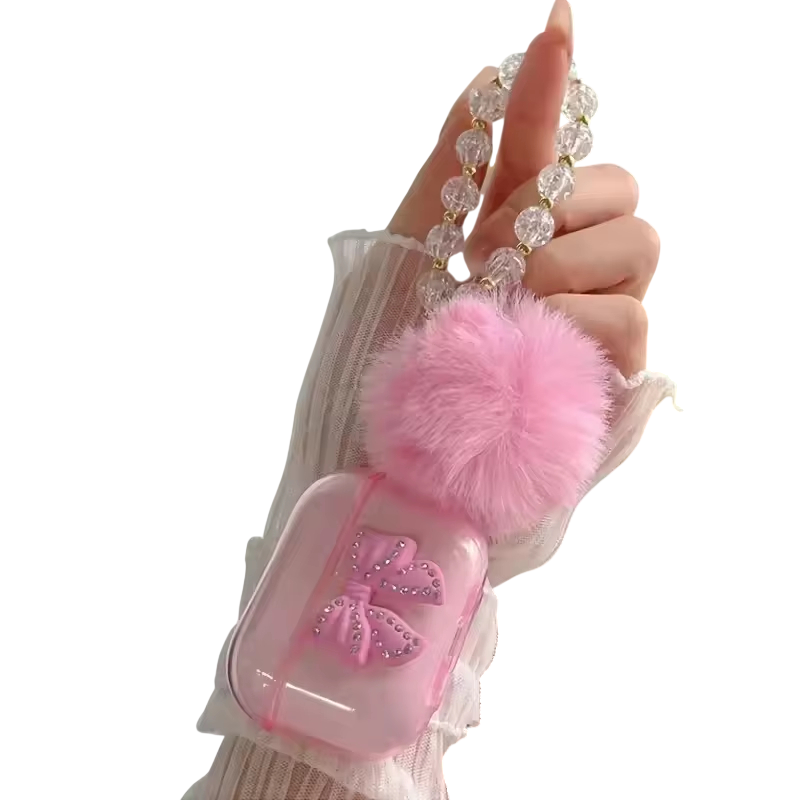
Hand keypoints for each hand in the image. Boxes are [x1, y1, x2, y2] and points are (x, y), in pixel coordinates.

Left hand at [389, 0, 656, 376]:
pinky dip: (575, 321)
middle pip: (619, 183)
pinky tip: (535, 344)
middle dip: (555, 203)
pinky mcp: (619, 367)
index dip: (552, 86)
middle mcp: (570, 260)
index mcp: (515, 228)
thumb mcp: (408, 248)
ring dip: (560, 264)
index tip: (556, 17)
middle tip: (487, 251)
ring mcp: (600, 310)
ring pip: (638, 240)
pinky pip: (629, 313)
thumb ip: (450, 164)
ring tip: (506, 305)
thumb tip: (487, 73)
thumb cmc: (395, 351)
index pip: (548, 145)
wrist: (399, 443)